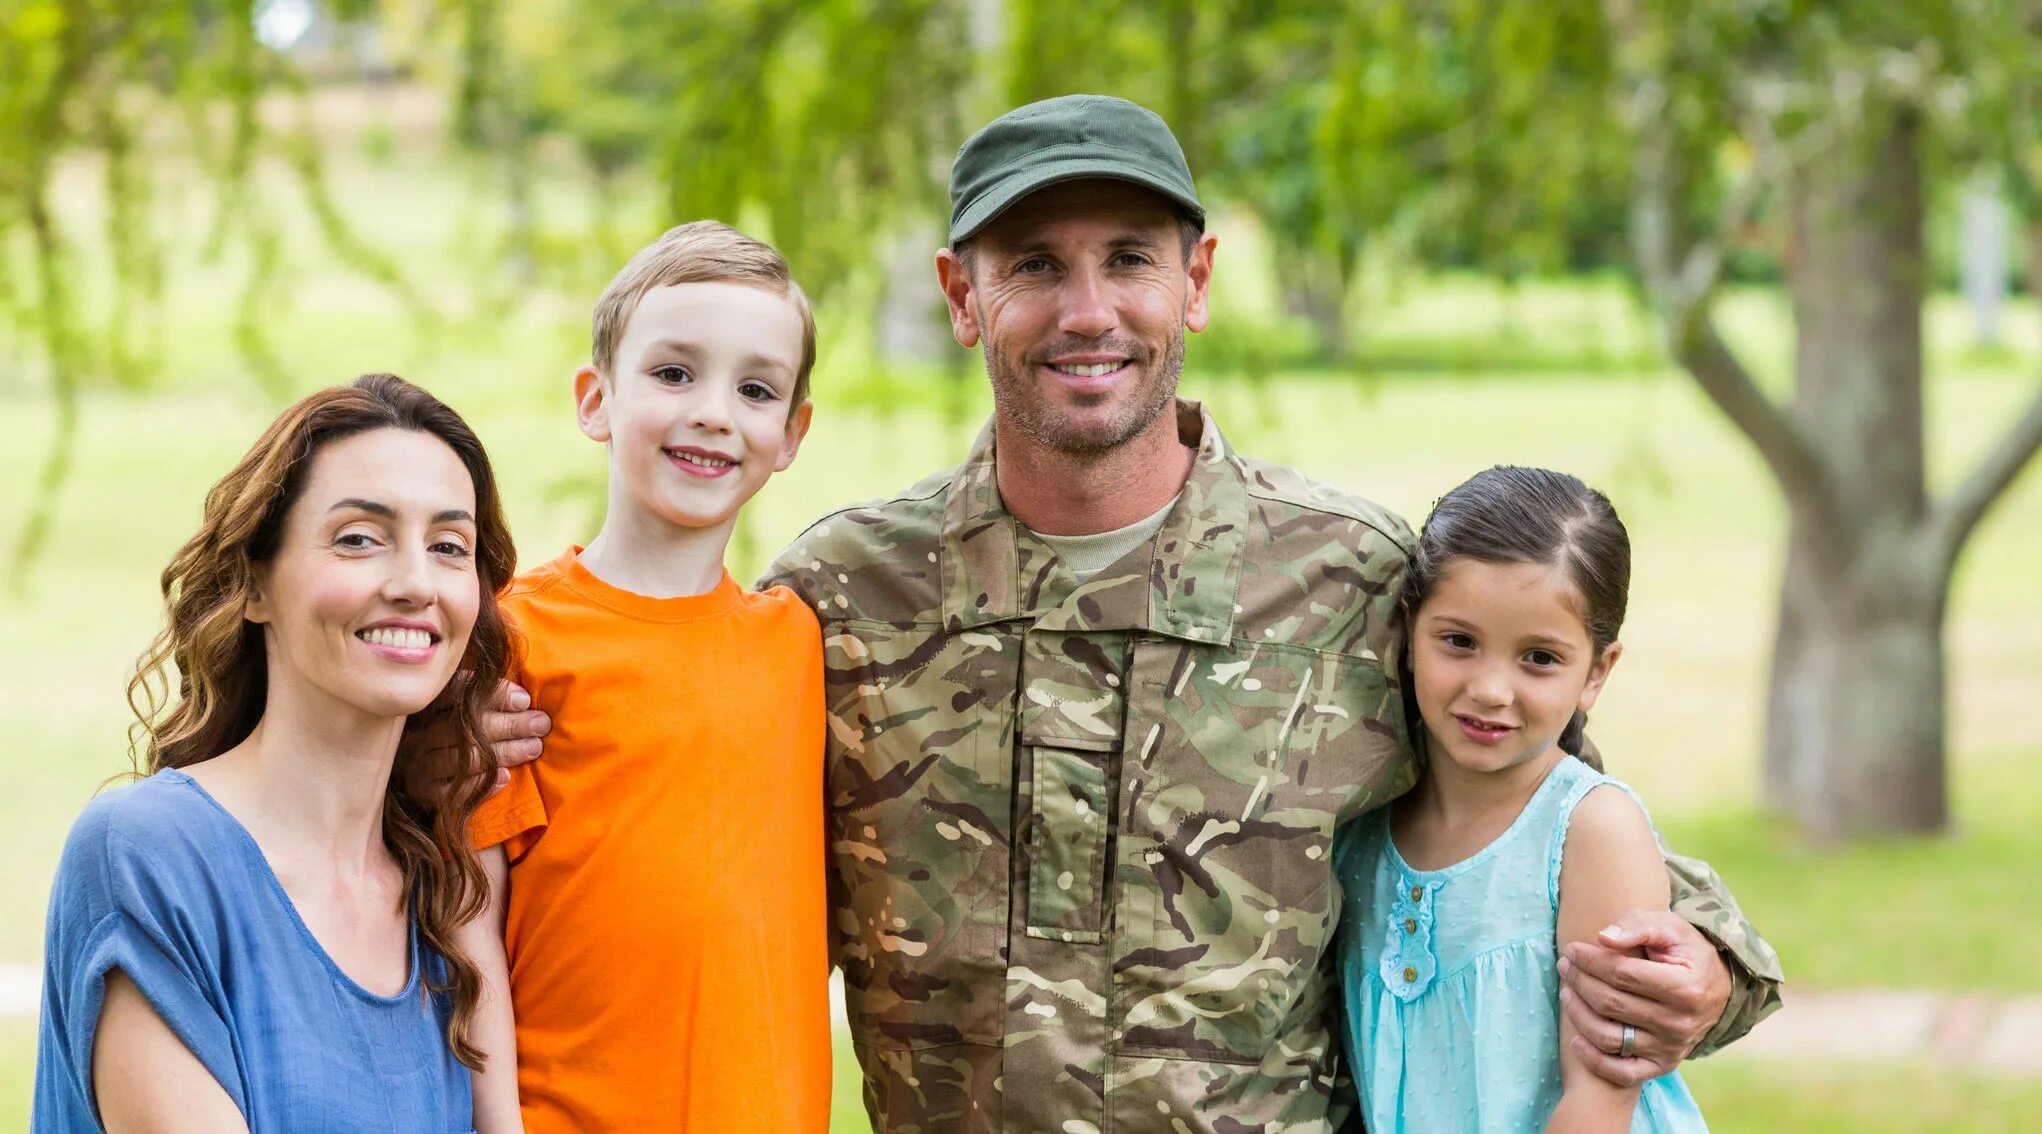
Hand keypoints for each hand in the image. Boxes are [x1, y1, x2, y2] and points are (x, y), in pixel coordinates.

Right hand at [399, 677, 548, 800]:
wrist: (411, 773)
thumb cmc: (450, 730)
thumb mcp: (458, 707)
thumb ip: (483, 698)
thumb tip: (525, 698)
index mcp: (425, 706)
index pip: (457, 692)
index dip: (494, 695)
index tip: (525, 700)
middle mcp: (418, 734)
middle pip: (465, 727)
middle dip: (509, 724)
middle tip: (540, 724)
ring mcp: (417, 765)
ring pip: (464, 758)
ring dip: (504, 752)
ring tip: (534, 747)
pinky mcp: (423, 792)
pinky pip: (453, 792)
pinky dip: (481, 784)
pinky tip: (505, 778)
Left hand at [1556, 908, 1729, 1086]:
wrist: (1718, 990)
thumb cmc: (1687, 953)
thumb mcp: (1671, 928)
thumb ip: (1638, 926)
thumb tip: (1603, 938)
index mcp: (1684, 987)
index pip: (1623, 974)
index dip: (1591, 961)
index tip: (1572, 950)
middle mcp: (1678, 1023)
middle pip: (1611, 1004)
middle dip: (1580, 982)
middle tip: (1565, 966)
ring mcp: (1670, 1048)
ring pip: (1610, 1037)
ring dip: (1578, 1015)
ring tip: (1566, 993)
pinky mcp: (1662, 1065)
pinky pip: (1622, 1073)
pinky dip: (1595, 1060)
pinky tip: (1576, 1040)